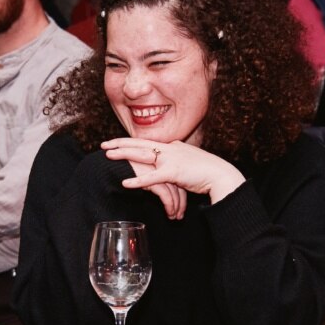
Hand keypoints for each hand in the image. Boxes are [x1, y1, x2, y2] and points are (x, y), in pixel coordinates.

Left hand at [102, 138, 245, 205]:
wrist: (220, 174)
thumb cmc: (207, 172)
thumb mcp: (189, 162)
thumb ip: (177, 161)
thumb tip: (169, 166)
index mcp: (173, 146)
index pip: (148, 142)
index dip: (131, 141)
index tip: (117, 142)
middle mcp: (170, 148)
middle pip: (140, 143)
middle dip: (120, 143)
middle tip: (104, 144)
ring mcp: (171, 159)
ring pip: (142, 155)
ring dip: (124, 154)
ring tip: (108, 155)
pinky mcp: (174, 172)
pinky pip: (152, 177)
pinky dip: (138, 180)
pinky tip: (125, 182)